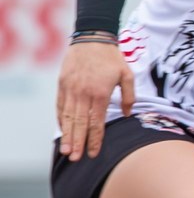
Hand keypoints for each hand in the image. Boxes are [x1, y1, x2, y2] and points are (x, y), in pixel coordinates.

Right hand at [56, 40, 133, 160]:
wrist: (91, 39)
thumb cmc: (112, 58)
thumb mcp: (127, 74)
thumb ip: (128, 96)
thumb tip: (128, 114)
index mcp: (100, 93)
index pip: (96, 122)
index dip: (95, 139)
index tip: (94, 153)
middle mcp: (83, 94)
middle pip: (79, 124)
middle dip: (78, 143)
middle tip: (76, 159)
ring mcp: (70, 90)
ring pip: (67, 117)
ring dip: (67, 135)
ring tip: (66, 151)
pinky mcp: (62, 85)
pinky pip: (60, 106)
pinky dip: (61, 120)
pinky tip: (63, 131)